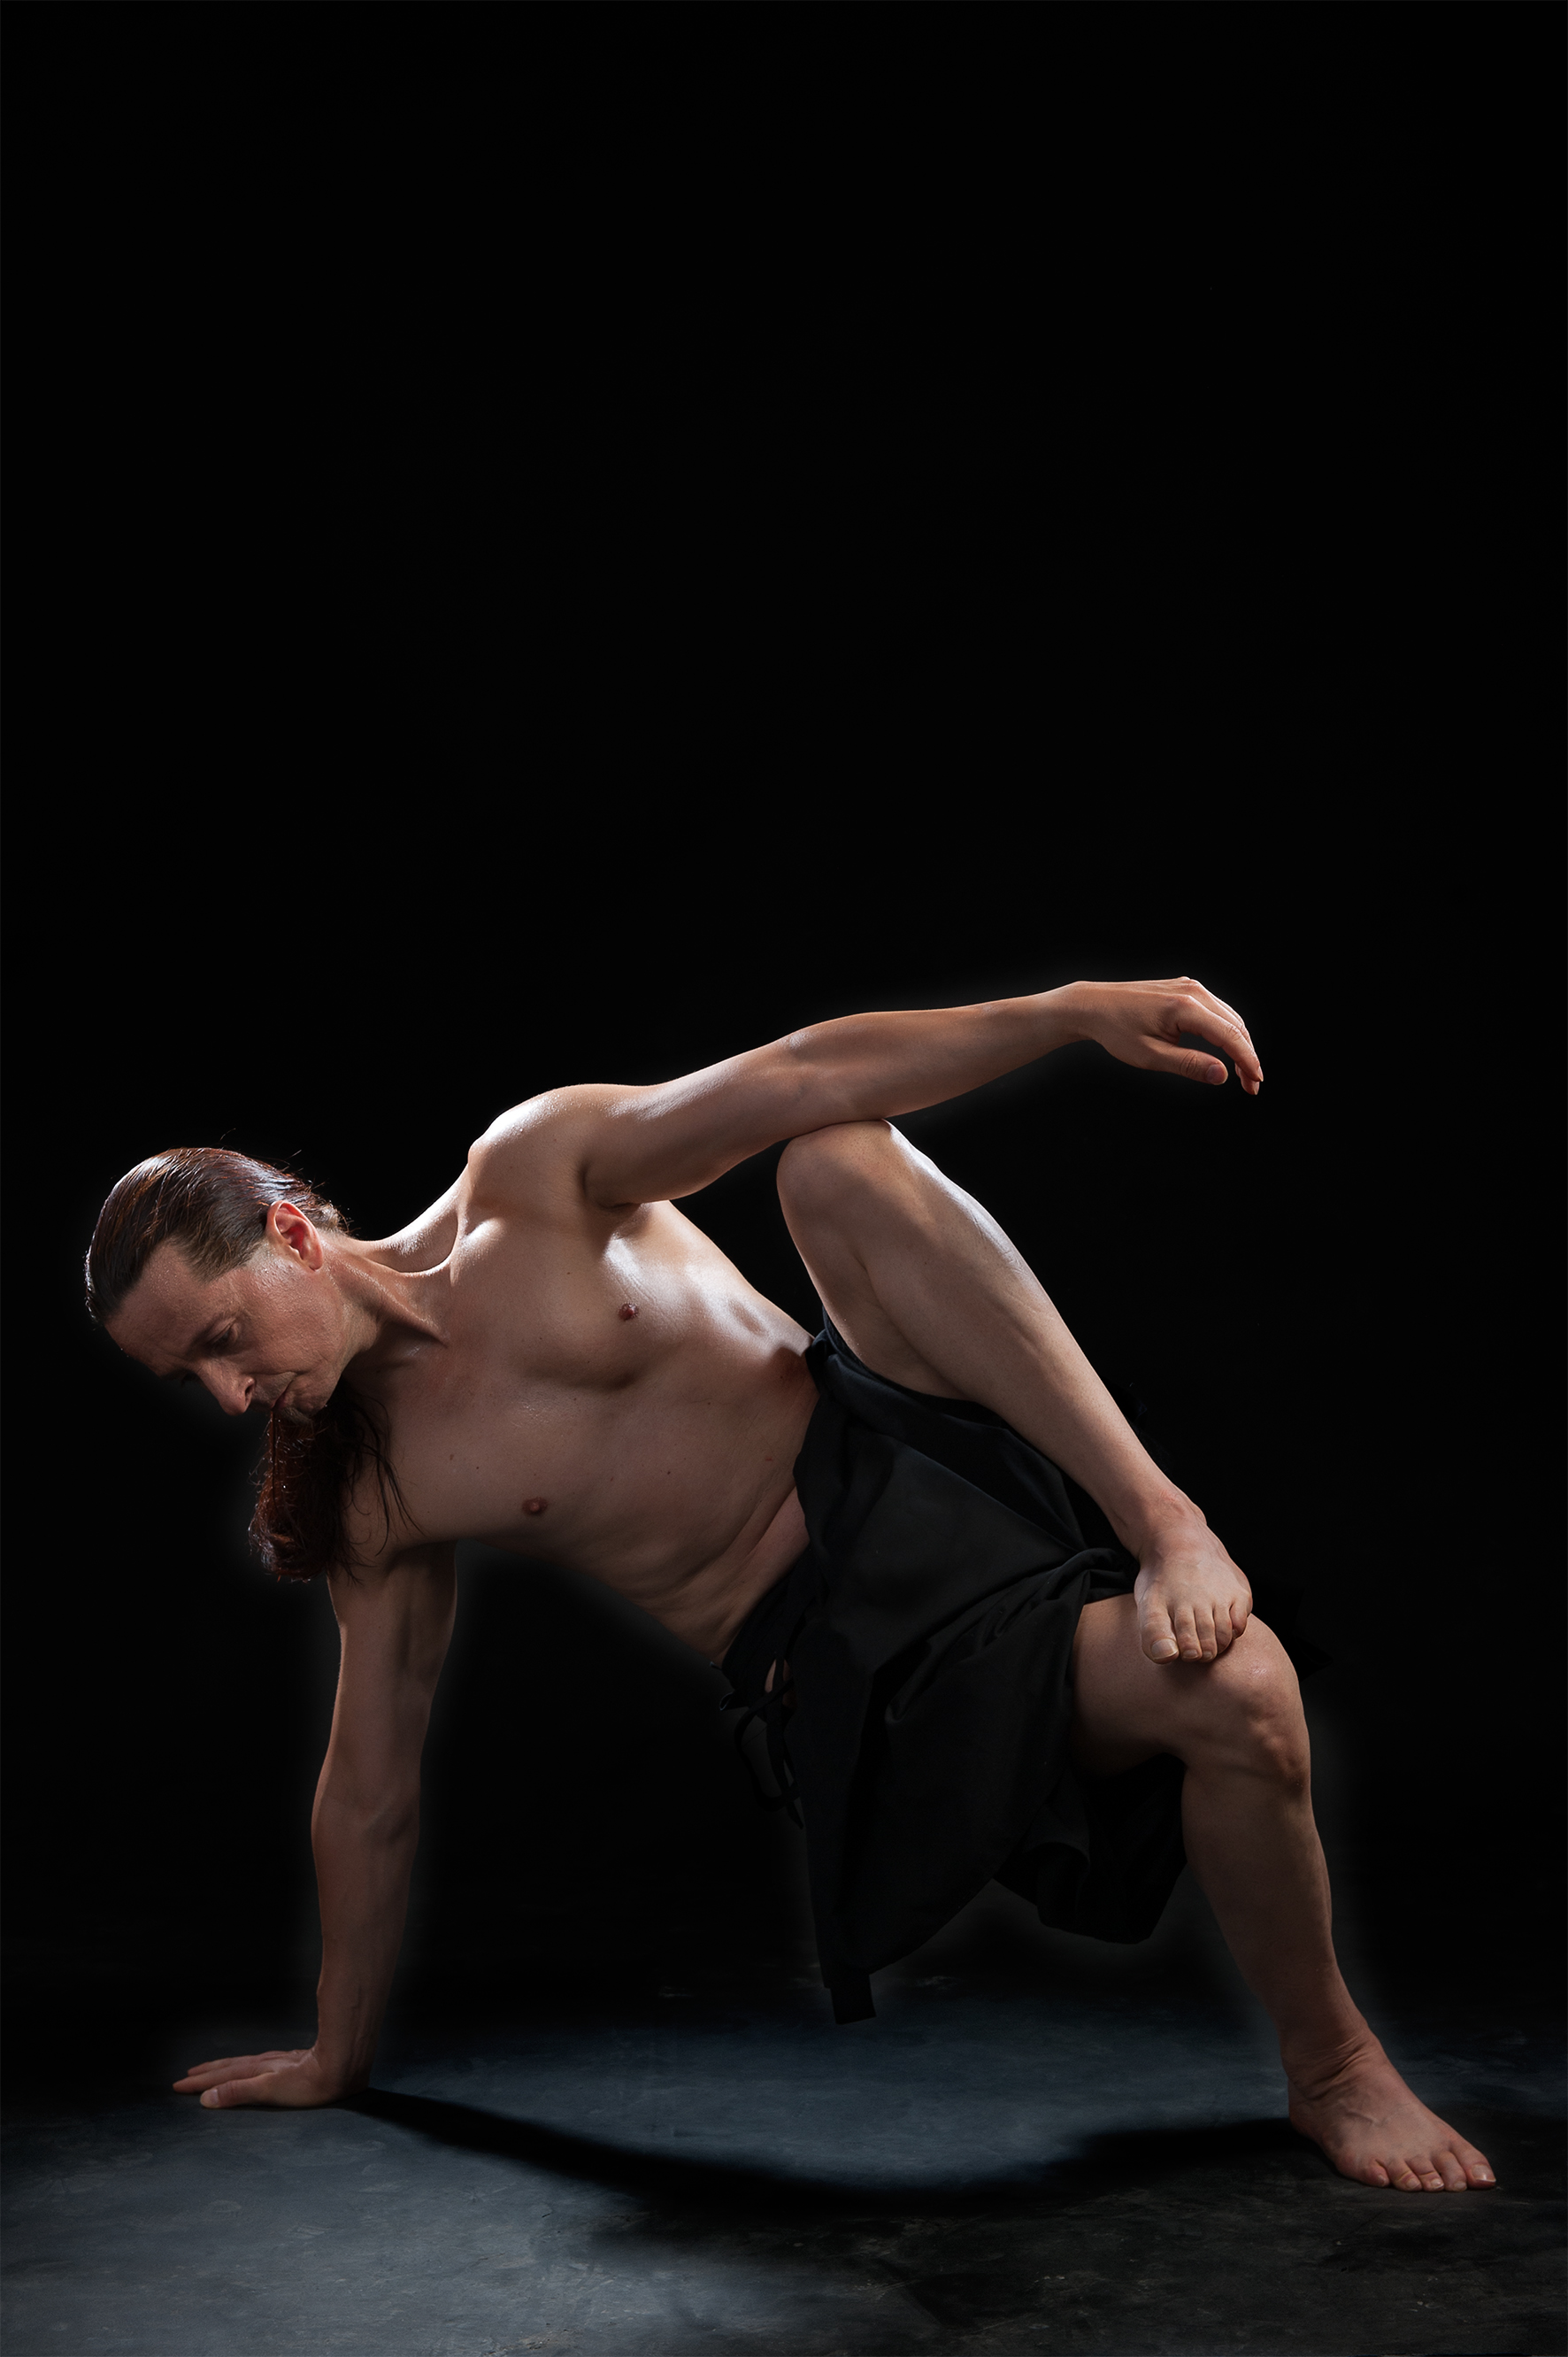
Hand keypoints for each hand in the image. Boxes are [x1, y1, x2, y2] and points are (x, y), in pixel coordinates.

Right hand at [173, 2045, 352, 2109]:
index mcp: (256, 2072)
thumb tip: (206, 2098)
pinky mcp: (289, 2064)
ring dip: (223, 2068)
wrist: (341, 2068)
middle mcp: (264, 2064)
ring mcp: (276, 2063)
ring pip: (242, 2064)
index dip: (200, 2083)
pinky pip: (256, 2063)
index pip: (221, 2077)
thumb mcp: (269, 2091)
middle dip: (207, 2074)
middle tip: (187, 2077)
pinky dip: (243, 2066)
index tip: (179, 2086)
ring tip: (209, 2070)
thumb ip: (238, 2093)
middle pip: (229, 2068)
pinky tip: (249, 2067)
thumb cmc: (310, 2085)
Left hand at [1072, 978, 1263, 1095]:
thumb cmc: (1116, 1031)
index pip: (1229, 1036)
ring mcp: (1190, 986)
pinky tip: (1227, 1049)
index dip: (1247, 1061)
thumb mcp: (1150, 1056)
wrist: (1093, 1005)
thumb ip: (1188, 1065)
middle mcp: (1192, 991)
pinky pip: (1216, 1009)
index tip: (1256, 1083)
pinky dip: (1227, 1030)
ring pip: (1229, 1016)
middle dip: (1247, 1056)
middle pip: (1235, 1025)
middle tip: (1250, 1085)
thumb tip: (1222, 1074)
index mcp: (1184, 1007)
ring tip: (1242, 1072)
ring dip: (1239, 1043)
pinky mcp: (1185, 988)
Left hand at [1134, 1522, 1252, 1663]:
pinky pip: (1240, 1624)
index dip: (1187, 1653)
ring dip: (1218, 1644)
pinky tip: (1221, 1624)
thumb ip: (1153, 1635)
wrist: (1179, 1542)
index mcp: (1176, 1607)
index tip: (1185, 1651)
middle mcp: (1201, 1600)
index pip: (1188, 1647)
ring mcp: (1223, 1595)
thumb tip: (1169, 1656)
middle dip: (1203, 1652)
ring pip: (1226, 1637)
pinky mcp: (1240, 1591)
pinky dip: (1233, 1631)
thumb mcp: (1148, 1605)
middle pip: (1209, 1646)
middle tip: (1197, 1648)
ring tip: (1208, 1639)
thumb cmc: (1162, 1581)